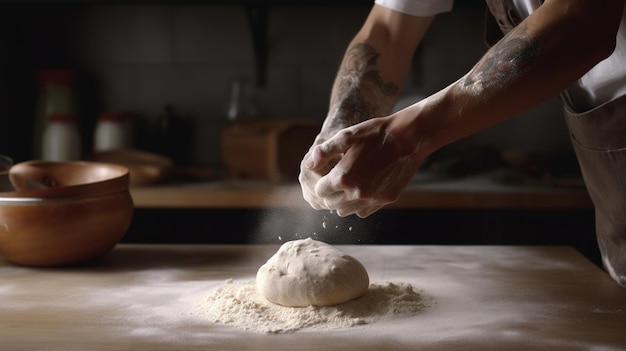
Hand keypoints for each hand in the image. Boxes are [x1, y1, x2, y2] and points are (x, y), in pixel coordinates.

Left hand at [300, 116, 419, 217]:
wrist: (407, 137)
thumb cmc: (375, 134)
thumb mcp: (345, 137)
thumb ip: (324, 152)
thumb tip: (308, 165)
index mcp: (342, 177)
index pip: (320, 190)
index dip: (321, 182)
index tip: (325, 175)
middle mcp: (356, 193)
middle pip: (330, 204)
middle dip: (329, 193)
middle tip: (335, 181)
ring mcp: (372, 199)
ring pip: (346, 211)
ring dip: (342, 201)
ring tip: (348, 185)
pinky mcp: (385, 200)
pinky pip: (364, 211)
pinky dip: (359, 204)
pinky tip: (363, 189)